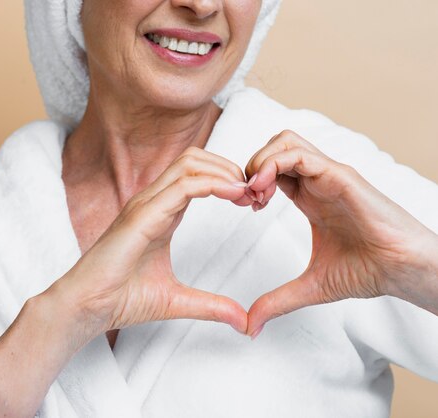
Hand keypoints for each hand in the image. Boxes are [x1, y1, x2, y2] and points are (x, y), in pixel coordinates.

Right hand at [46, 146, 252, 343]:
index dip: (228, 181)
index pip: (197, 176)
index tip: (253, 201)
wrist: (88, 308)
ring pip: (190, 163)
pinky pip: (183, 186)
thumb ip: (211, 305)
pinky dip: (213, 184)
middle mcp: (153, 202)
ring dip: (224, 171)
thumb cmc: (121, 298)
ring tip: (247, 192)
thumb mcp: (178, 300)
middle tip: (255, 192)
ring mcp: (145, 204)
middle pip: (196, 159)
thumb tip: (242, 321)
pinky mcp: (142, 215)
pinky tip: (233, 195)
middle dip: (230, 168)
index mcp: (161, 213)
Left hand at [244, 130, 437, 337]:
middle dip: (250, 166)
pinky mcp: (341, 176)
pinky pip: (300, 154)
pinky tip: (264, 191)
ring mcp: (329, 175)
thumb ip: (278, 301)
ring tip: (254, 192)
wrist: (403, 271)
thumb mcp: (310, 287)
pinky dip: (273, 164)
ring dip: (259, 161)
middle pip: (274, 147)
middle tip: (246, 198)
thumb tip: (250, 325)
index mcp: (310, 197)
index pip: (271, 170)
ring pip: (284, 142)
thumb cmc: (368, 270)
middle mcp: (317, 180)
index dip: (250, 182)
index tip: (245, 208)